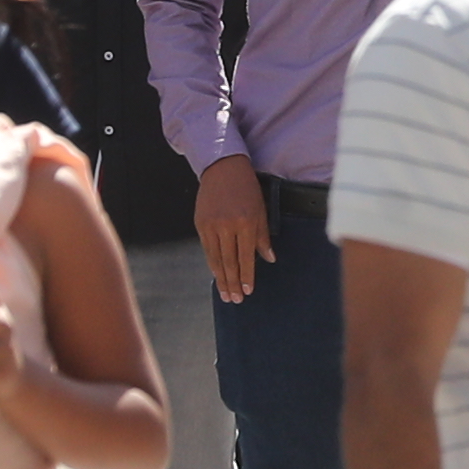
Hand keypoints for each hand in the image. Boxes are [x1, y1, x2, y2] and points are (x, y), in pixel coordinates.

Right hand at [196, 159, 272, 299]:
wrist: (223, 168)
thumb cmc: (247, 189)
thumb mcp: (260, 210)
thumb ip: (263, 237)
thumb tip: (269, 259)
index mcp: (245, 223)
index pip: (246, 257)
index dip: (247, 276)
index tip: (248, 291)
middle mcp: (226, 226)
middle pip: (229, 262)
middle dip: (232, 283)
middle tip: (235, 300)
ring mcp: (210, 225)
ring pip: (215, 258)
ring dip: (221, 279)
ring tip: (225, 294)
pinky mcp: (200, 223)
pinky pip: (207, 249)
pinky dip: (212, 263)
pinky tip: (216, 275)